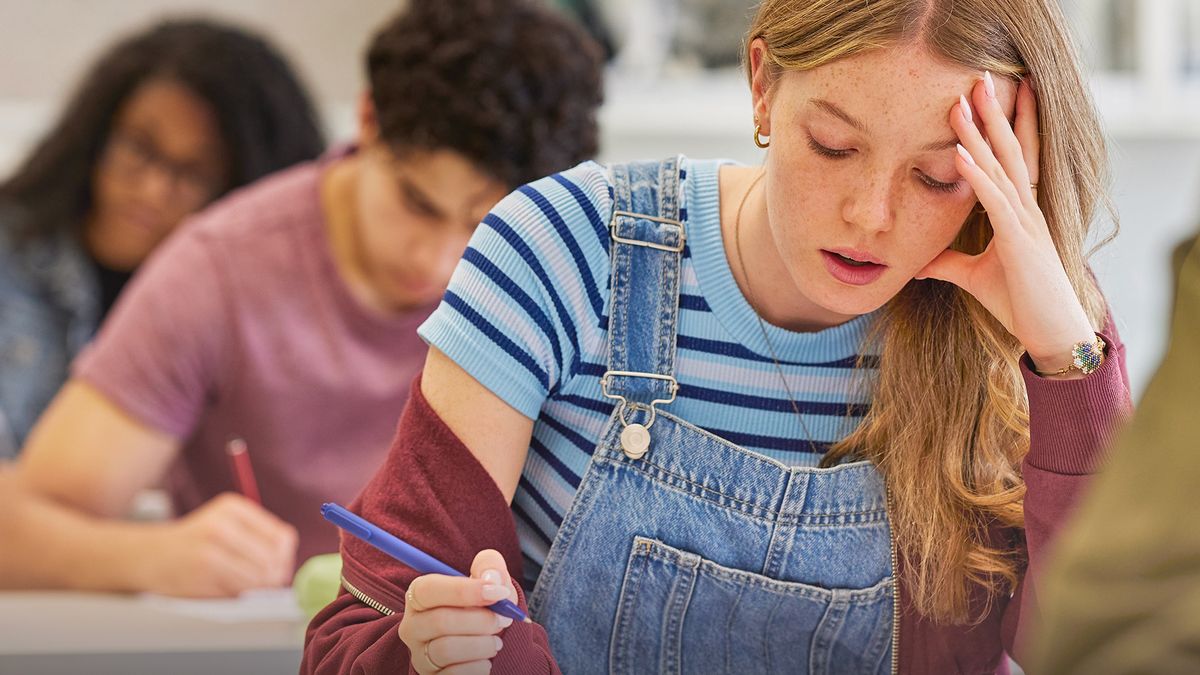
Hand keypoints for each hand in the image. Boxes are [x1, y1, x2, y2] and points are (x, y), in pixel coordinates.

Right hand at [144, 492, 297, 596]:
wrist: (148, 554)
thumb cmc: (195, 542)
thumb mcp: (225, 524)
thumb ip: (257, 537)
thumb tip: (286, 566)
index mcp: (234, 507)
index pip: (282, 537)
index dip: (285, 558)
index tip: (278, 568)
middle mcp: (223, 524)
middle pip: (272, 559)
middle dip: (273, 577)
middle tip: (264, 584)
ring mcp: (211, 548)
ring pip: (259, 577)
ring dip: (258, 589)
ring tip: (246, 587)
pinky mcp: (202, 571)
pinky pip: (238, 590)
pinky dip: (239, 595)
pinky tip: (227, 589)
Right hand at [399, 549, 516, 673]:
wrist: (487, 640)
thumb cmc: (483, 606)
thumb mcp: (489, 581)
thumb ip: (489, 567)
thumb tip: (491, 578)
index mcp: (420, 596)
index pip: (429, 589)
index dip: (464, 591)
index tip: (498, 593)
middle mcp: (412, 626)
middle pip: (440, 621)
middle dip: (481, 620)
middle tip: (503, 620)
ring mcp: (419, 655)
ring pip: (446, 650)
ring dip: (482, 645)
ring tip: (496, 641)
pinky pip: (453, 674)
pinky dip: (478, 667)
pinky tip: (485, 660)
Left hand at [917, 72, 1094, 374]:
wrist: (1049, 332)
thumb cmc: (1020, 303)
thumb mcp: (974, 277)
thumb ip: (949, 264)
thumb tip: (919, 264)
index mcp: (1018, 211)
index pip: (1008, 159)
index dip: (998, 127)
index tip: (984, 98)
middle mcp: (1025, 208)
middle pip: (1007, 151)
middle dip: (993, 115)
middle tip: (978, 79)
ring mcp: (1025, 222)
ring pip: (1000, 168)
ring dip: (979, 136)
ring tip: (962, 104)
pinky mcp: (1020, 241)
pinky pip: (995, 202)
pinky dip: (977, 177)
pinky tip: (959, 155)